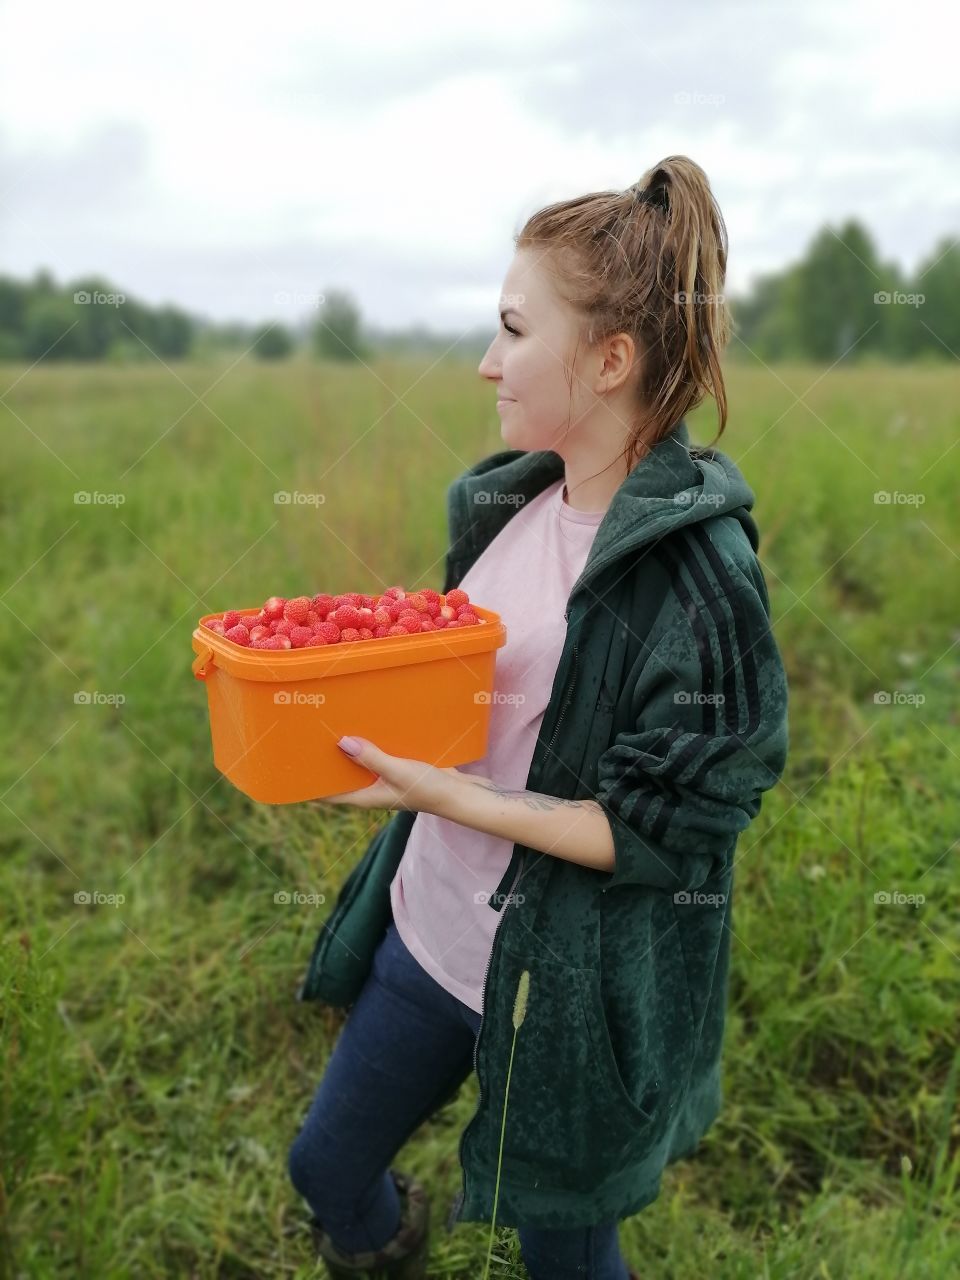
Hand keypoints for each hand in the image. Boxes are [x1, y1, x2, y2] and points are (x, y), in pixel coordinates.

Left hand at [318, 736, 467, 813]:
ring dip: (349, 748)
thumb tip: (342, 743)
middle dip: (327, 760)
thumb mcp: (398, 772)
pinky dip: (371, 743)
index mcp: (365, 796)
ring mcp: (384, 778)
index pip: (328, 795)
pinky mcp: (397, 767)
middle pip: (341, 775)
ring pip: (359, 763)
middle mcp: (371, 788)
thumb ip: (371, 758)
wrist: (460, 793)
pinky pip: (377, 754)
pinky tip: (366, 724)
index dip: (309, 786)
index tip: (292, 769)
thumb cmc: (428, 789)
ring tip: (332, 724)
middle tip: (309, 735)